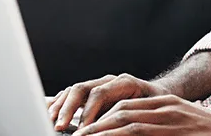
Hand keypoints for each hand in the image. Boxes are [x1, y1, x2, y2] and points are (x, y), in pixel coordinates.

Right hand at [48, 74, 168, 131]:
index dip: (88, 112)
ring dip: (60, 107)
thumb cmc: (157, 105)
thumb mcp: (149, 110)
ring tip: (52, 122)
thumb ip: (131, 115)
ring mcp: (97, 85)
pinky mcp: (91, 94)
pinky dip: (59, 104)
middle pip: (81, 89)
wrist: (159, 96)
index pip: (99, 93)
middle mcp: (108, 81)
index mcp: (123, 82)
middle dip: (68, 109)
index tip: (83, 128)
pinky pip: (71, 95)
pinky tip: (51, 114)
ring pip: (73, 91)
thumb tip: (113, 127)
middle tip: (60, 126)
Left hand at [75, 95, 210, 134]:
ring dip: (101, 130)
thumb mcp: (182, 128)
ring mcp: (170, 116)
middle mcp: (165, 106)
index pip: (125, 104)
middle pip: (120, 108)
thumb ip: (158, 129)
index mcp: (165, 104)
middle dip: (95, 122)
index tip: (84, 128)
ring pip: (125, 119)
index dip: (102, 116)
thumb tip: (131, 133)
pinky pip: (139, 131)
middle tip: (75, 134)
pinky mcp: (174, 127)